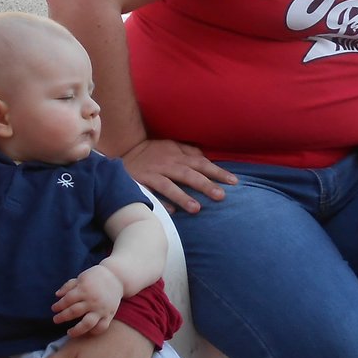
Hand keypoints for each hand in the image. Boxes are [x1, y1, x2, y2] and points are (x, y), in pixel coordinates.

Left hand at [51, 264, 123, 336]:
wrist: (116, 277)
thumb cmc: (95, 277)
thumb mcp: (81, 278)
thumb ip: (68, 286)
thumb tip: (57, 295)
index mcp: (84, 289)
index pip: (67, 300)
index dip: (59, 305)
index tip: (54, 309)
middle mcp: (92, 300)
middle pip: (74, 312)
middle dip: (62, 317)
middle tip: (56, 320)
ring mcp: (101, 309)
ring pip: (88, 323)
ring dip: (77, 330)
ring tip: (69, 333)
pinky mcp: (109, 315)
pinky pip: (101, 327)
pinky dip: (94, 331)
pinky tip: (87, 332)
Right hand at [119, 138, 236, 213]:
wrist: (124, 149)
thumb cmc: (152, 151)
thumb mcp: (172, 145)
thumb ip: (190, 151)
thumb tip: (207, 158)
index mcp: (177, 156)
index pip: (201, 164)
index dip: (217, 172)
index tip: (233, 182)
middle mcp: (166, 165)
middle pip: (188, 175)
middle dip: (204, 185)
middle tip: (220, 196)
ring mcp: (152, 174)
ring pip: (168, 185)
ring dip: (182, 197)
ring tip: (196, 209)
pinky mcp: (138, 183)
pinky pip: (149, 194)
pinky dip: (159, 202)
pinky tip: (170, 212)